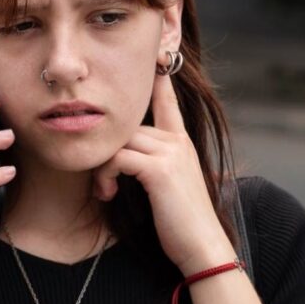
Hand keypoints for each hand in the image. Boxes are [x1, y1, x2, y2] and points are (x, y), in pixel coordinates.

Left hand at [92, 73, 234, 276]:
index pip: (167, 100)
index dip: (159, 78)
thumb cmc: (182, 224)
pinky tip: (108, 194)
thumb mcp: (168, 187)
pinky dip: (106, 175)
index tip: (157, 56)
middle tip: (102, 182)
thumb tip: (126, 161)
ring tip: (105, 191)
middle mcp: (177, 141)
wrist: (202, 247)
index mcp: (182, 142)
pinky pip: (118, 158)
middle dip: (107, 150)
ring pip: (119, 141)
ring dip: (103, 166)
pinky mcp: (160, 169)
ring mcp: (170, 152)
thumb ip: (153, 166)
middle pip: (127, 125)